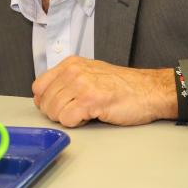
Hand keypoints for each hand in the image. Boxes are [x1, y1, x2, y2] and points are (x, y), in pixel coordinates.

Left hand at [31, 57, 176, 127]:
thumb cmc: (122, 86)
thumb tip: (44, 98)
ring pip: (54, 112)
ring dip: (67, 119)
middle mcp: (73, 71)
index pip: (38, 86)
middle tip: (76, 112)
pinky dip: (77, 123)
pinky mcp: (90, 100)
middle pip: (45, 102)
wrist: (148, 91)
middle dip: (57, 113)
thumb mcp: (89, 74)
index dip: (45, 101)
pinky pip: (67, 119)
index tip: (58, 106)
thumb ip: (66, 81)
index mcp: (70, 64)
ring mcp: (81, 84)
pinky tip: (90, 116)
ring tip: (85, 113)